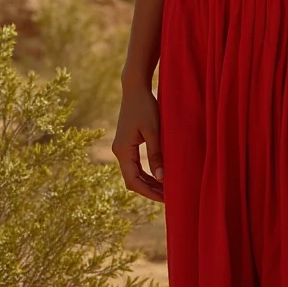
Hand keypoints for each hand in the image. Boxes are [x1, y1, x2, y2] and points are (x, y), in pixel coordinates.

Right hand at [111, 83, 164, 203]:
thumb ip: (156, 154)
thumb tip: (161, 178)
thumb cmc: (145, 106)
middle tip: (168, 197)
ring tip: (165, 189)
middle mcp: (119, 151)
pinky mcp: (126, 143)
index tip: (164, 199)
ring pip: (133, 173)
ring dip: (148, 182)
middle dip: (149, 190)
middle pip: (132, 180)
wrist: (135, 88)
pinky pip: (135, 164)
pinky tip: (158, 175)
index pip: (133, 181)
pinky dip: (146, 172)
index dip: (148, 192)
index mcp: (123, 150)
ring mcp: (122, 147)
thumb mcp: (153, 130)